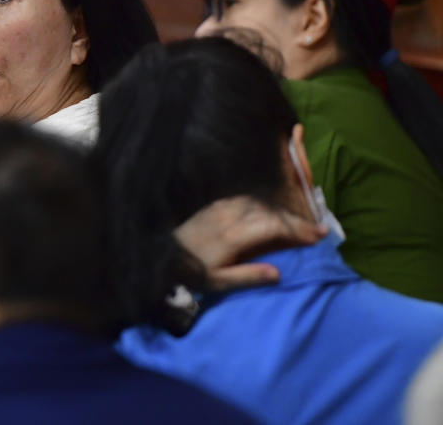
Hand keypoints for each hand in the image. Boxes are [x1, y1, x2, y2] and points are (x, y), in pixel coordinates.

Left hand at [174, 196, 327, 290]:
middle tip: (319, 230)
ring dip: (282, 212)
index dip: (296, 229)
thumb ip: (248, 277)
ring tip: (300, 225)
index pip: (272, 226)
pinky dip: (265, 207)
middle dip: (297, 221)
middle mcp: (230, 217)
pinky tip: (273, 215)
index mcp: (233, 236)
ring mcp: (222, 208)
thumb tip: (278, 273)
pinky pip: (246, 201)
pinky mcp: (216, 206)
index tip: (317, 237)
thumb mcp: (218, 282)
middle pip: (270, 213)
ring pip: (260, 204)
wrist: (164, 253)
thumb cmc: (193, 272)